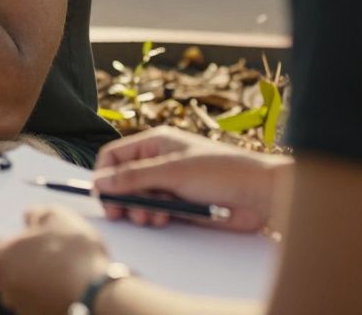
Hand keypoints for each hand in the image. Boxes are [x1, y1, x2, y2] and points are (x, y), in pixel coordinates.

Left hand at [0, 206, 111, 314]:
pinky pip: (41, 302)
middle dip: (23, 262)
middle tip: (47, 251)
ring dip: (38, 279)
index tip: (25, 240)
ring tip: (64, 268)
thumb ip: (36, 213)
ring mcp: (22, 308)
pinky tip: (70, 284)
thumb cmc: (73, 253)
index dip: (7, 244)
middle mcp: (4, 289)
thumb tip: (29, 217)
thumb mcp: (57, 216)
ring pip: (25, 288)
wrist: (99, 294)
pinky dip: (50, 293)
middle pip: (7, 271)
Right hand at [94, 126, 288, 230]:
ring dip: (139, 209)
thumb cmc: (222, 172)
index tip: (104, 196)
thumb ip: (133, 177)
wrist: (262, 195)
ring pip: (138, 198)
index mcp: (155, 143)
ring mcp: (170, 184)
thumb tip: (99, 182)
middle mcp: (159, 162)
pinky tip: (164, 219)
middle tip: (120, 214)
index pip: (114, 156)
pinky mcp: (180, 204)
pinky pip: (155, 211)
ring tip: (150, 217)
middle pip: (123, 180)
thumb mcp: (172, 171)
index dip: (105, 175)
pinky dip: (155, 216)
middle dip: (122, 197)